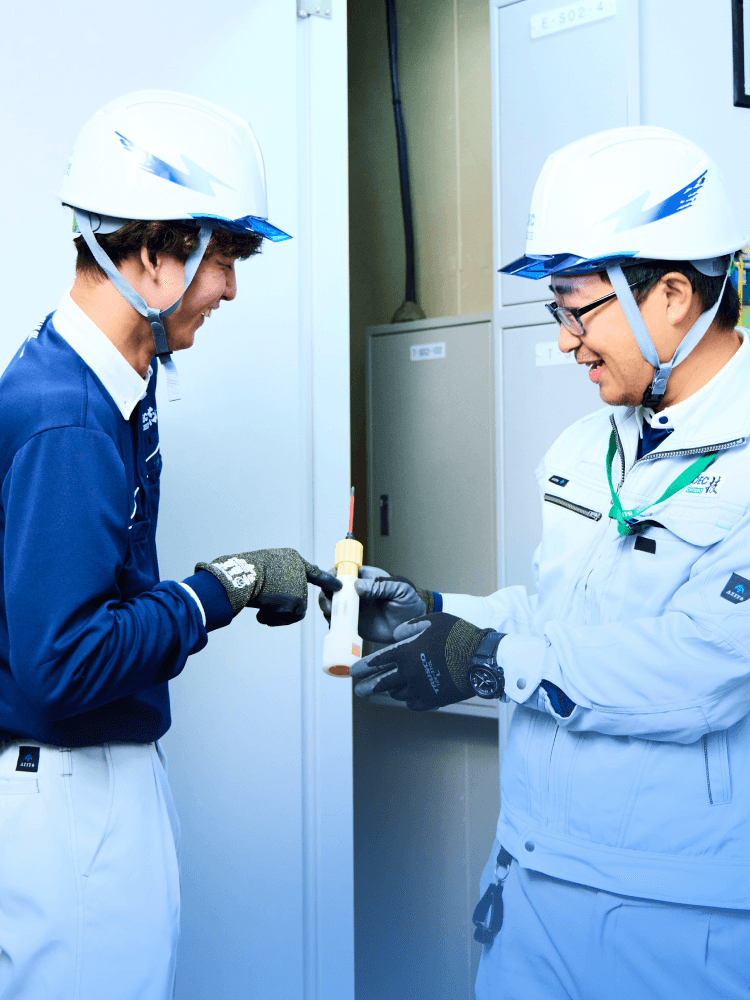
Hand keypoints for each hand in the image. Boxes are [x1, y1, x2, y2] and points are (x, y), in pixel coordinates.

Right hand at [196, 548, 340, 625]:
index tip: (338, 586)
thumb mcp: (263, 568)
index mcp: (291, 557)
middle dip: (283, 607)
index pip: (312, 571)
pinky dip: (275, 619)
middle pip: (298, 597)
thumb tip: (277, 599)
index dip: (325, 580)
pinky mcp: (298, 600)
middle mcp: (299, 568)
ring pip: (294, 609)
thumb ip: (278, 578)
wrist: (241, 577)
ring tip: (261, 607)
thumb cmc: (243, 573)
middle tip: (264, 607)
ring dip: (277, 614)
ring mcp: (300, 584)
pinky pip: (291, 617)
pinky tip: (261, 613)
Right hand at [318, 565, 433, 642]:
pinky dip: (332, 621)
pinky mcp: (353, 622)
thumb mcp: (400, 589)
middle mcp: (357, 592)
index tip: (333, 581)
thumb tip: (358, 585)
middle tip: (329, 601)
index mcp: (367, 579)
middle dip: (326, 591)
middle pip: (333, 587)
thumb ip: (381, 586)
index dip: (335, 573)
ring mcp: (353, 607)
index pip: (346, 571)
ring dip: (326, 605)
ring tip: (331, 612)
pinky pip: (337, 620)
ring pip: (332, 603)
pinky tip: (335, 622)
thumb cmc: (409, 603)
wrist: (412, 627)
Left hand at [350, 612, 500, 710]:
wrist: (481, 658)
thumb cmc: (457, 635)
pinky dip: (409, 698)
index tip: (354, 671)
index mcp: (405, 652)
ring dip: (390, 691)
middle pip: (381, 684)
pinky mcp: (433, 700)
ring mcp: (420, 689)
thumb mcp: (431, 620)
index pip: (377, 662)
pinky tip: (409, 694)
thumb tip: (395, 635)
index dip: (363, 667)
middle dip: (367, 687)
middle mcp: (409, 673)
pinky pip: (413, 702)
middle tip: (359, 690)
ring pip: (397, 693)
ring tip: (385, 690)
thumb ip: (408, 627)